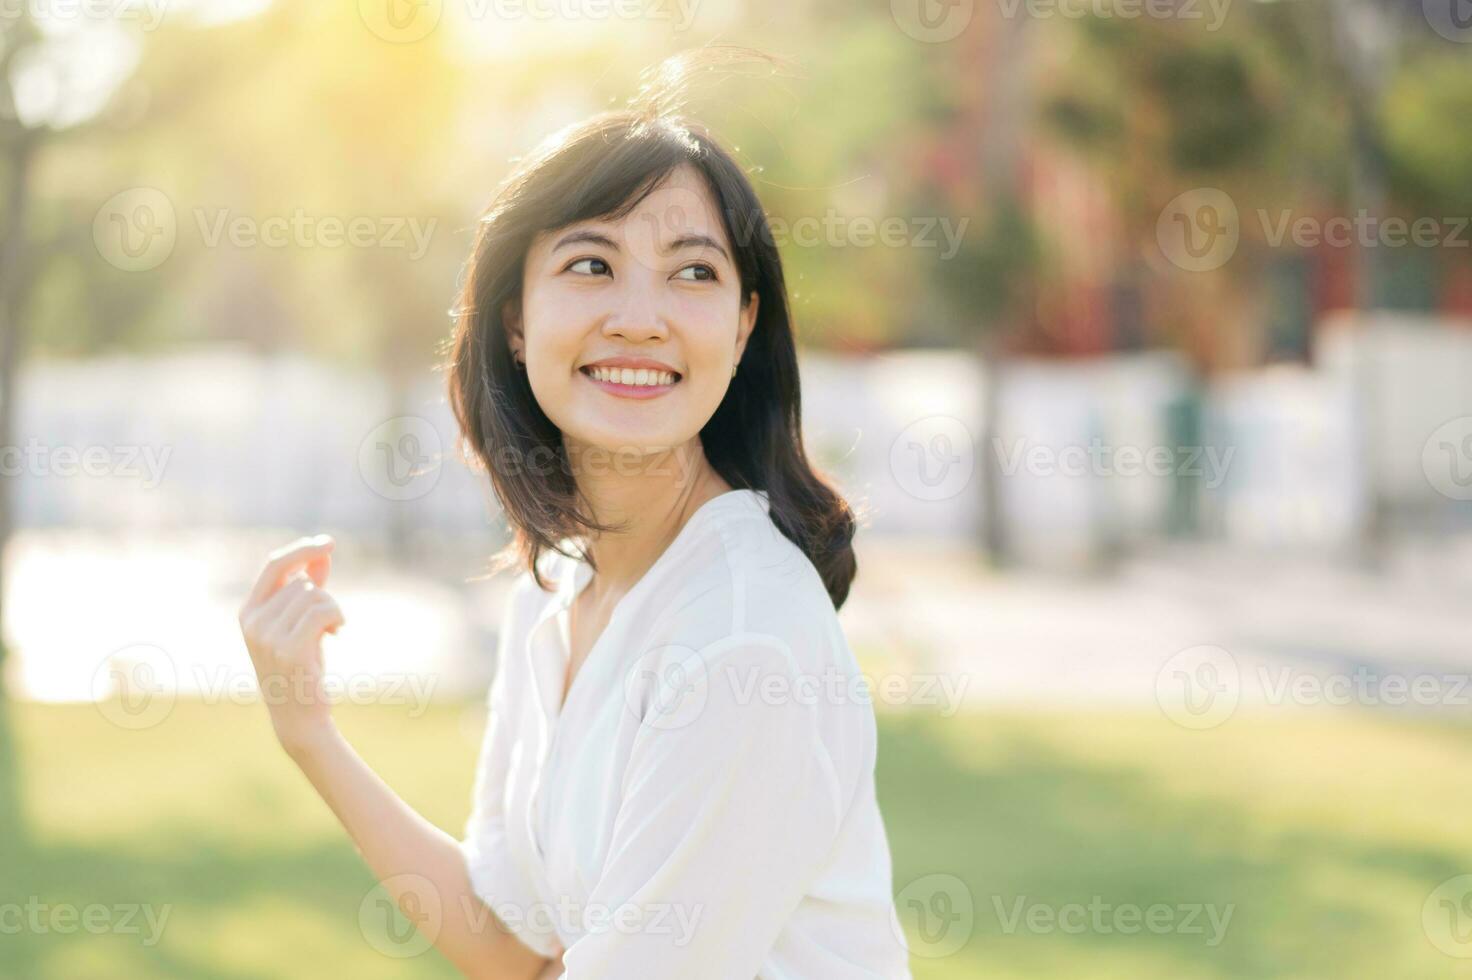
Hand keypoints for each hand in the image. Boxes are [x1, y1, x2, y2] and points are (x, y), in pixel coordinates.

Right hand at [238, 534, 345, 752]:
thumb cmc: (301, 666)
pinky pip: (324, 610)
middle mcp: (252, 622)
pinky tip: (336, 634)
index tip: (329, 543)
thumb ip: (307, 588)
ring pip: (314, 595)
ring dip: (332, 610)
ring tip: (330, 632)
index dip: (302, 550)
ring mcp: (268, 637)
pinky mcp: (289, 649)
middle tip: (327, 624)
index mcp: (248, 613)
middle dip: (323, 597)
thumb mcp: (300, 623)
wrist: (299, 715)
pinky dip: (337, 617)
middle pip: (301, 582)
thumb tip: (322, 553)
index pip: (274, 565)